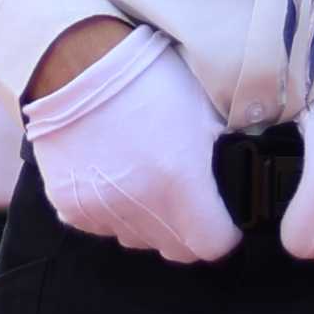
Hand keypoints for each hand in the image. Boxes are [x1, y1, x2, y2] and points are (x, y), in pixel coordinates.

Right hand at [20, 22, 237, 261]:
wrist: (76, 64)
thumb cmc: (147, 79)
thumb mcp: (205, 112)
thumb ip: (226, 155)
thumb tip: (244, 177)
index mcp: (179, 180)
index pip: (213, 245)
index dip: (224, 234)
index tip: (223, 220)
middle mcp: (139, 203)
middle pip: (176, 249)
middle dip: (189, 231)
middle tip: (188, 198)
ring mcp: (99, 209)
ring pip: (138, 241)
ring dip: (149, 222)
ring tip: (146, 180)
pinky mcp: (69, 206)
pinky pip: (102, 227)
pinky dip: (113, 212)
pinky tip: (115, 178)